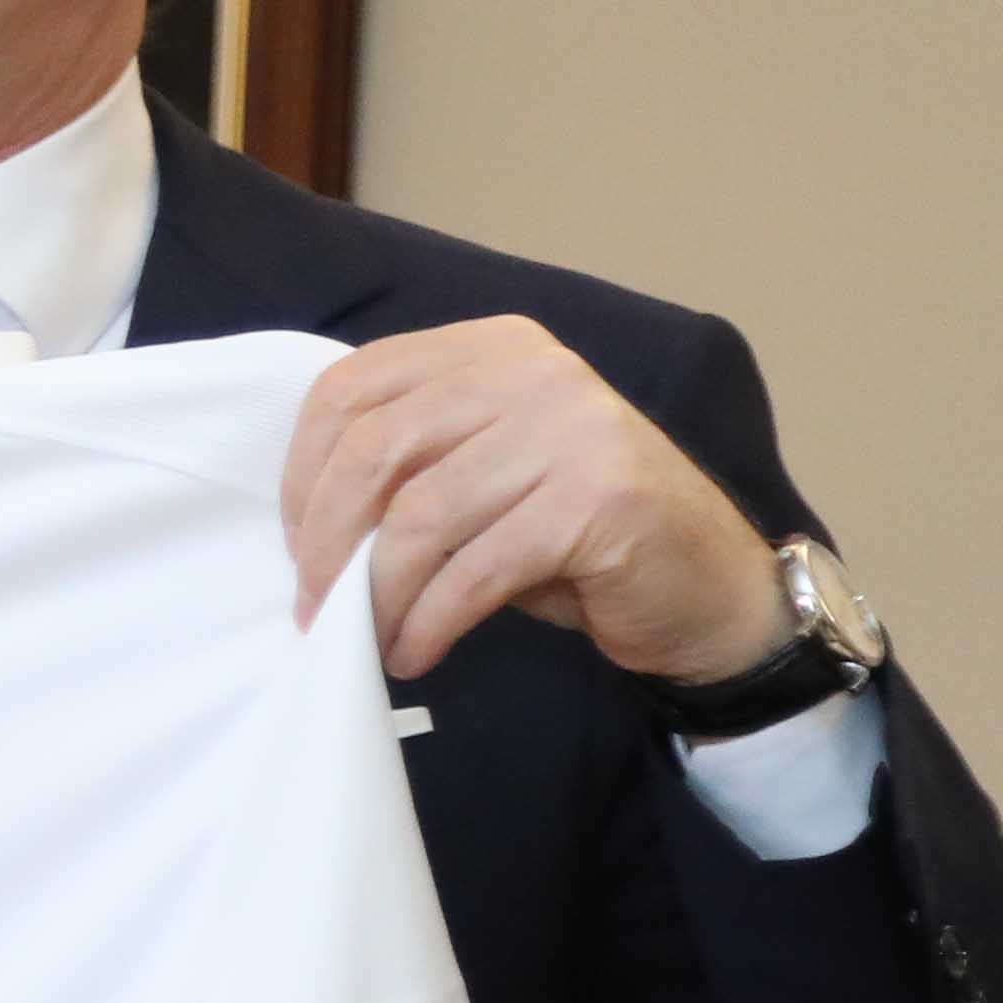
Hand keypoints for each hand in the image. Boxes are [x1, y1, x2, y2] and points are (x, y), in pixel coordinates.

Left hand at [281, 317, 787, 688]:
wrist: (704, 586)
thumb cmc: (574, 537)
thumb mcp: (480, 479)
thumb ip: (407, 470)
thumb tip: (306, 530)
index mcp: (492, 350)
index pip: (353, 388)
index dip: (304, 473)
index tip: (298, 543)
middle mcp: (534, 373)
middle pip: (375, 450)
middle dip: (327, 541)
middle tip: (318, 606)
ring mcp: (573, 430)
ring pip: (419, 516)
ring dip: (376, 594)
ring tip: (366, 638)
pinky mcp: (598, 501)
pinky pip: (474, 571)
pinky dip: (428, 622)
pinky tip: (414, 652)